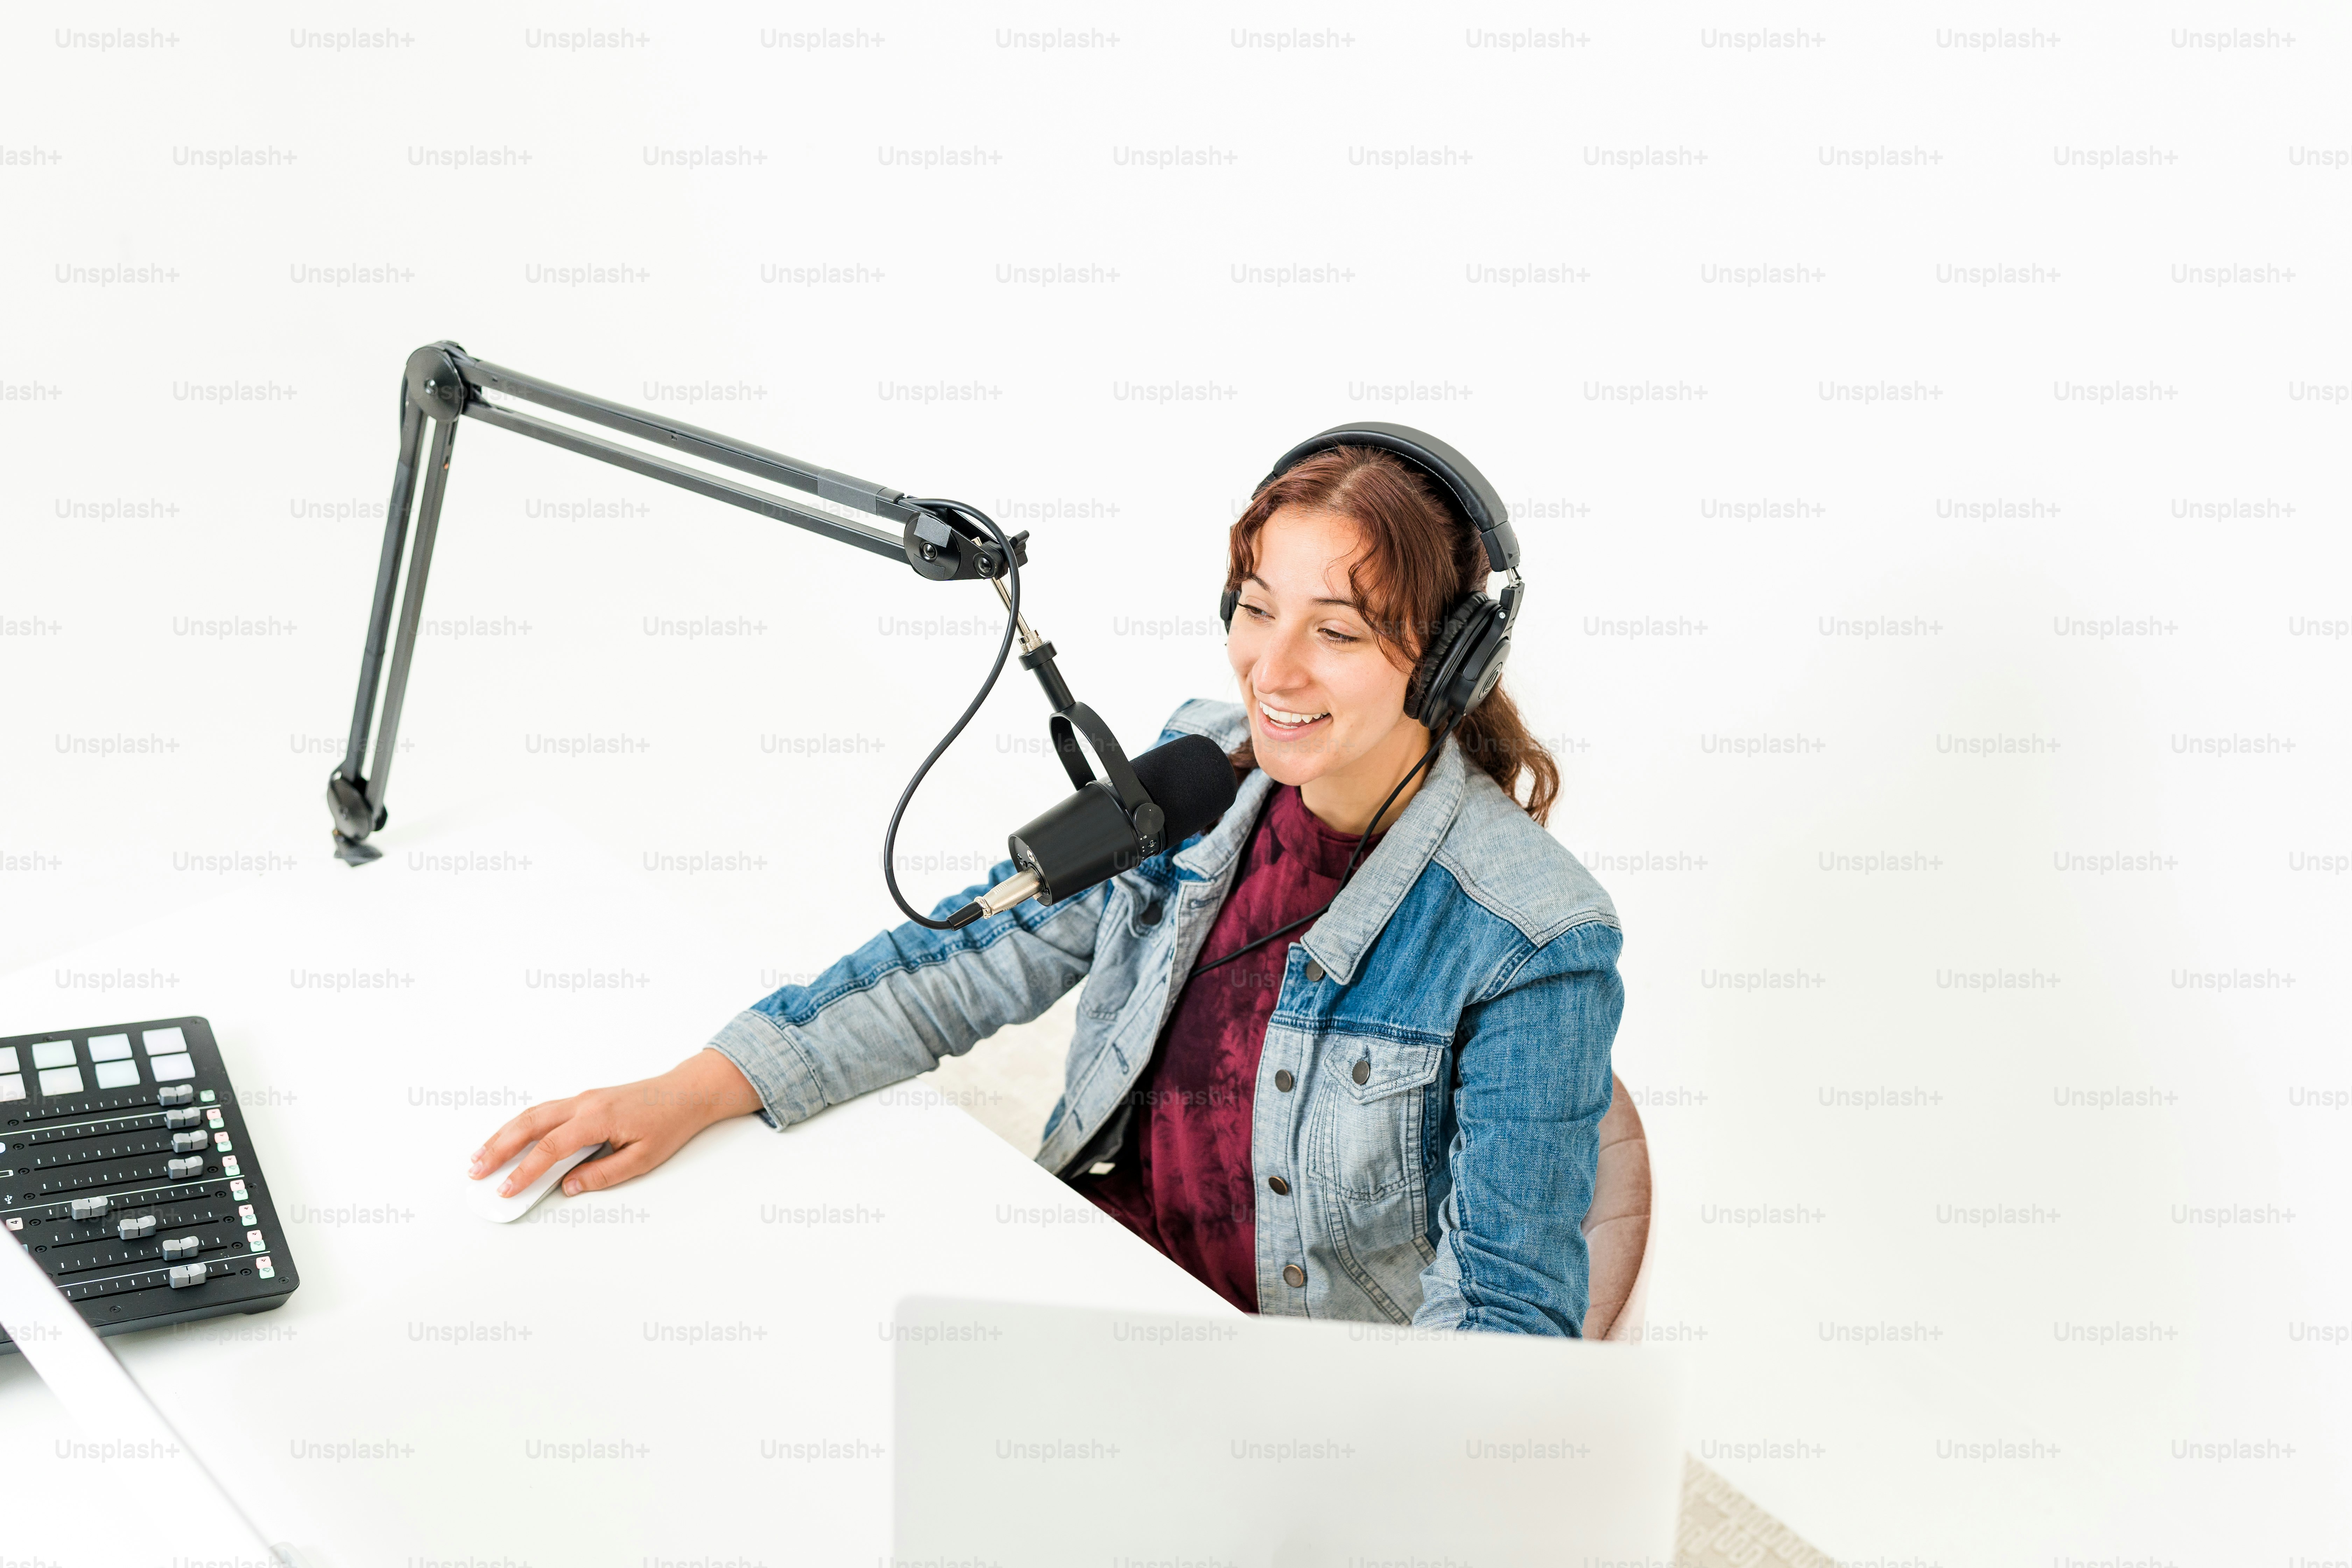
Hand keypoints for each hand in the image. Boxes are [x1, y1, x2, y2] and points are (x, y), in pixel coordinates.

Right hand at [466, 1048, 763, 1197]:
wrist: (686, 1092)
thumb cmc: (669, 1123)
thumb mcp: (643, 1158)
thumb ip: (603, 1174)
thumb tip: (568, 1186)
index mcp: (597, 1118)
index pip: (550, 1147)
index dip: (524, 1170)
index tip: (505, 1189)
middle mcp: (584, 1103)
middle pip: (529, 1124)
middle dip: (498, 1147)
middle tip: (476, 1171)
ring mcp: (582, 1098)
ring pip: (532, 1114)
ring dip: (503, 1133)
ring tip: (480, 1155)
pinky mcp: (584, 1099)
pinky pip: (545, 1110)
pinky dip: (522, 1124)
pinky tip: (510, 1137)